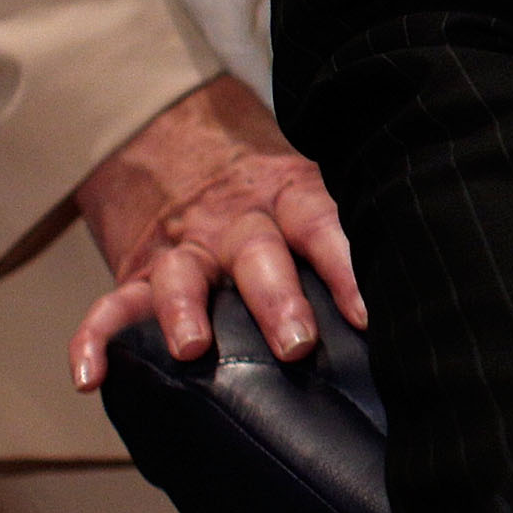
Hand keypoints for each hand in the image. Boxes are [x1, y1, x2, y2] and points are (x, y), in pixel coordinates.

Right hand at [68, 74, 363, 390]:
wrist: (174, 134)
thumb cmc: (268, 183)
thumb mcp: (310, 183)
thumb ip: (348, 225)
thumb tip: (421, 285)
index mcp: (289, 198)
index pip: (322, 224)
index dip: (345, 267)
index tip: (367, 313)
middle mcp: (236, 223)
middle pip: (257, 255)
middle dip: (277, 299)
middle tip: (298, 342)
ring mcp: (183, 248)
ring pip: (181, 277)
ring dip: (186, 312)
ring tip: (193, 350)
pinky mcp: (138, 272)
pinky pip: (110, 306)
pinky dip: (94, 341)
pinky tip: (91, 377)